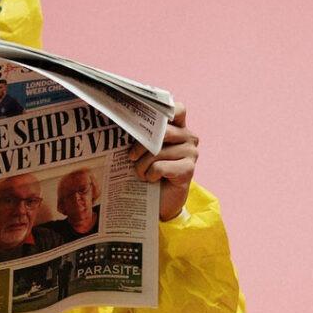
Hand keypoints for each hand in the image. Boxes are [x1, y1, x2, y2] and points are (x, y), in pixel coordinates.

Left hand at [128, 102, 198, 220]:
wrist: (158, 202)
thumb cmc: (148, 172)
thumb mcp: (142, 150)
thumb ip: (141, 134)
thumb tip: (120, 121)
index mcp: (179, 127)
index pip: (177, 109)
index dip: (161, 112)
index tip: (142, 122)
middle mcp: (188, 137)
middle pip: (160, 131)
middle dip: (140, 146)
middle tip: (132, 158)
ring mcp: (191, 153)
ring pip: (157, 151)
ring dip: (142, 166)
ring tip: (142, 174)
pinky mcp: (189, 170)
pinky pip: (160, 166)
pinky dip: (150, 175)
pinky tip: (152, 179)